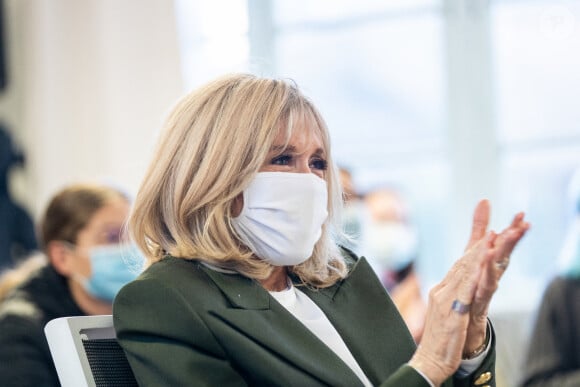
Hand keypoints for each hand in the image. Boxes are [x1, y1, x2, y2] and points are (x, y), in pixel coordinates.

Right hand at [408, 200, 529, 384]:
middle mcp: (441, 291)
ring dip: (477, 252)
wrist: (427, 362)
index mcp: (442, 291)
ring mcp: (445, 301)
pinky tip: (482, 265)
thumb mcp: (447, 315)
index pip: (459, 265)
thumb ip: (452, 299)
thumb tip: (457, 289)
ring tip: (490, 235)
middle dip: (478, 242)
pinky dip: (473, 275)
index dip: (474, 247)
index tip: (486, 229)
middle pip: (462, 262)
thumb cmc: (439, 342)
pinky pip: (464, 291)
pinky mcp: (452, 314)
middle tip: (491, 222)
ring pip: (463, 272)